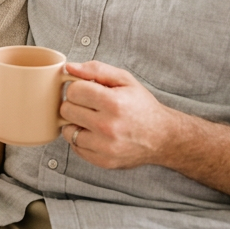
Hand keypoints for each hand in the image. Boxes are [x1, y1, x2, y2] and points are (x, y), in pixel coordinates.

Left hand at [59, 61, 180, 169]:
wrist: (162, 136)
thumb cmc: (142, 106)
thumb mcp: (125, 80)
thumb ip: (96, 70)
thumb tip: (69, 67)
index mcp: (114, 103)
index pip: (73, 91)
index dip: (78, 88)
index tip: (87, 91)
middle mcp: (108, 127)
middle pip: (67, 110)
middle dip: (75, 105)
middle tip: (90, 105)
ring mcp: (105, 147)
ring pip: (67, 131)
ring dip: (76, 124)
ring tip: (92, 120)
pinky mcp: (103, 161)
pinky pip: (76, 147)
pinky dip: (82, 139)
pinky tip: (95, 134)